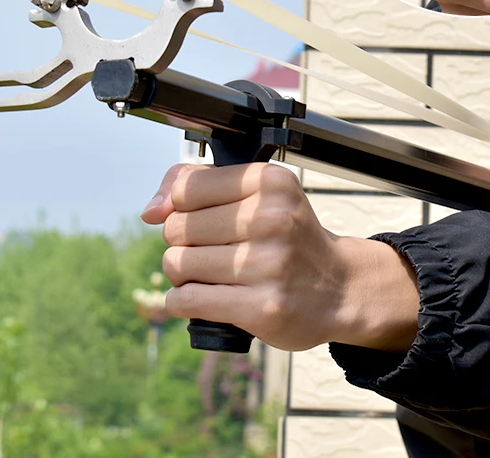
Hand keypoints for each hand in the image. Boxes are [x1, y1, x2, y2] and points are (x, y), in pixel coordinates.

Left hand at [140, 163, 418, 351]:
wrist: (339, 287)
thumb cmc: (288, 237)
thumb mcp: (257, 194)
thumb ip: (197, 185)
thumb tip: (150, 211)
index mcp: (269, 182)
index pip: (186, 187)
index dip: (179, 205)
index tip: (198, 216)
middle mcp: (271, 219)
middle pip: (176, 228)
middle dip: (183, 242)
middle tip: (212, 249)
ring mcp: (267, 265)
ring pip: (177, 264)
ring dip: (183, 273)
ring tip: (211, 274)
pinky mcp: (261, 307)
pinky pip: (186, 301)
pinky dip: (183, 301)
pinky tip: (206, 296)